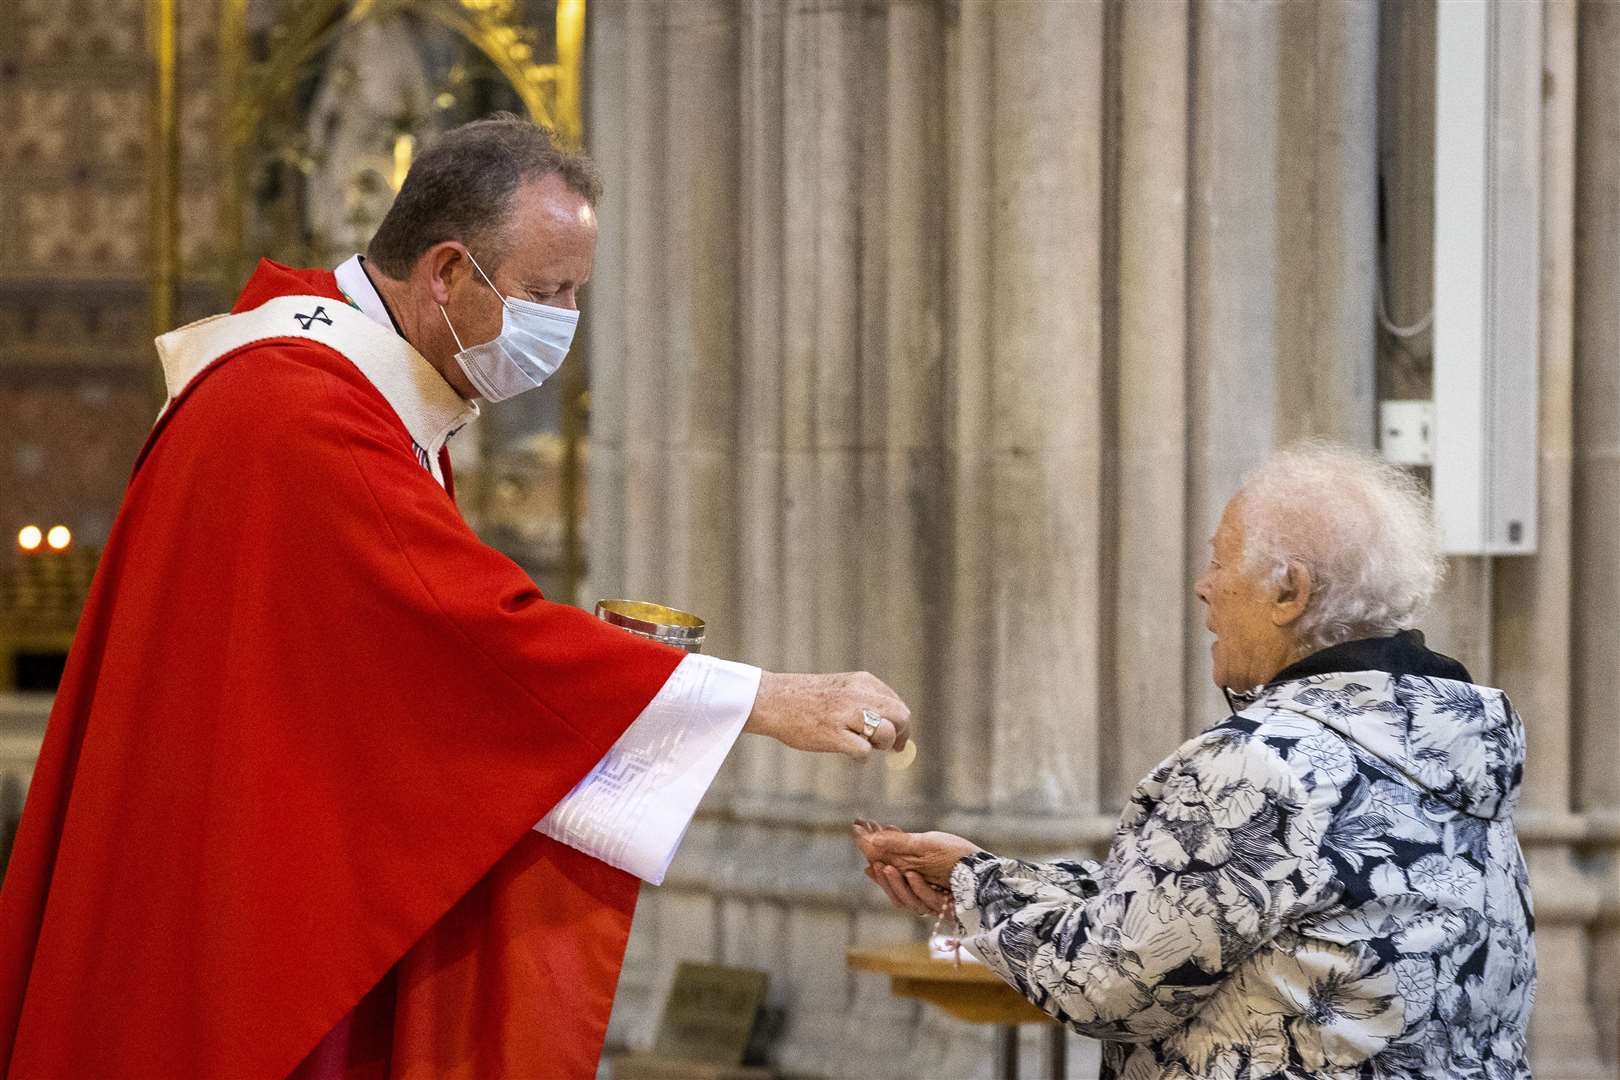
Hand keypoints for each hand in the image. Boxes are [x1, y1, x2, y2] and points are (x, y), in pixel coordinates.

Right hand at [744, 671, 910, 760]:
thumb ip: (866, 700)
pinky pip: (864, 751)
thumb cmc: (807, 698)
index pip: (897, 704)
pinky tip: (847, 752)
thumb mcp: (842, 687)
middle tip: (889, 748)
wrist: (773, 700)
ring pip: (887, 733)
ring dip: (880, 745)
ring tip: (864, 745)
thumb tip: (894, 726)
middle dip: (900, 735)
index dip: (900, 724)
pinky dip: (860, 757)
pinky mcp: (834, 734)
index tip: (897, 736)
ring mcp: (846, 714)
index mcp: (863, 681)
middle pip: (901, 717)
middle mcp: (859, 695)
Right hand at [852, 821, 980, 914]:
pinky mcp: (945, 911)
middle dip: (885, 881)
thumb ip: (898, 845)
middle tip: (876, 866)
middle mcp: (924, 894)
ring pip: (907, 902)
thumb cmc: (957, 855)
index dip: (879, 877)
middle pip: (897, 895)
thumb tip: (871, 841)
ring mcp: (934, 903)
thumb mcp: (926, 844)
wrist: (987, 869)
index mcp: (917, 879)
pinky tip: (913, 875)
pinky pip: (926, 902)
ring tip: (890, 868)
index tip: (869, 866)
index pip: (892, 883)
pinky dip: (918, 889)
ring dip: (896, 886)